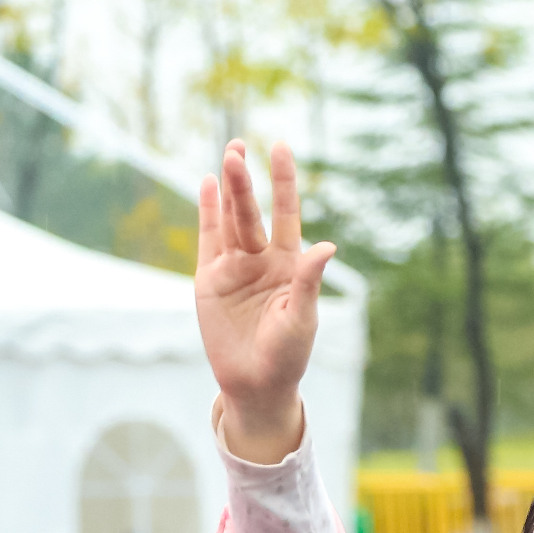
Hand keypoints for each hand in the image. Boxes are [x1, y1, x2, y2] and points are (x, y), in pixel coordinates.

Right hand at [196, 139, 335, 464]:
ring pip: (230, 220)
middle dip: (246, 181)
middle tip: (239, 147)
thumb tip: (326, 245)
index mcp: (289, 265)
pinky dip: (207, 212)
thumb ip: (309, 280)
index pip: (286, 213)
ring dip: (228, 189)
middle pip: (252, 212)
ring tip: (228, 155)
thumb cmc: (288, 355)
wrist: (256, 385)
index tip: (281, 148)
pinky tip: (207, 184)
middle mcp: (262, 259)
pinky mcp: (209, 279)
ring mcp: (234, 267)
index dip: (284, 182)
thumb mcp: (302, 317)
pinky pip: (208, 239)